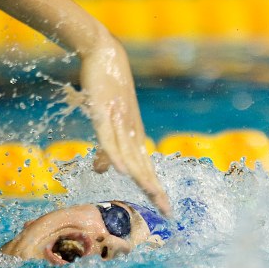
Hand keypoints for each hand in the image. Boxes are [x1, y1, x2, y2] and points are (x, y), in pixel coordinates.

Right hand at [79, 43, 170, 215]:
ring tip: (151, 196)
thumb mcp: (106, 123)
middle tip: (167, 211)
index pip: (147, 168)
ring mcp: (118, 122)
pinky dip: (114, 155)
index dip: (155, 189)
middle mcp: (132, 131)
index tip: (166, 211)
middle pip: (144, 166)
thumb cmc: (107, 90)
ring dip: (141, 177)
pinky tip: (120, 170)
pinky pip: (109, 138)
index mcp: (134, 136)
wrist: (105, 56)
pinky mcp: (103, 112)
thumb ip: (105, 149)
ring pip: (130, 155)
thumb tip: (101, 171)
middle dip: (155, 189)